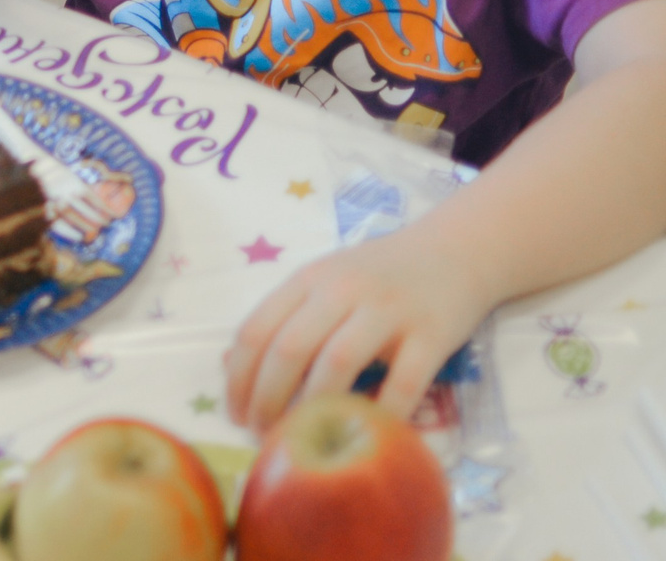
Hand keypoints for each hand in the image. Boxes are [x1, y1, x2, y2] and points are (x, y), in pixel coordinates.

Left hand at [225, 224, 490, 429]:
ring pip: (339, 362)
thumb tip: (233, 367)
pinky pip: (404, 382)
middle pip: (290, 348)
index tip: (234, 413)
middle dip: (267, 398)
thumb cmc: (379, 274)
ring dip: (314, 408)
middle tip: (262, 434)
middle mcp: (342, 289)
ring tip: (305, 439)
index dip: (238, 377)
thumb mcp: (324, 281)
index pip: (257, 329)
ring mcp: (388, 310)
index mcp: (308, 279)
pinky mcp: (432, 333)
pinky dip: (384, 413)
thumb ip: (286, 316)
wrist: (456, 250)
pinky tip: (369, 436)